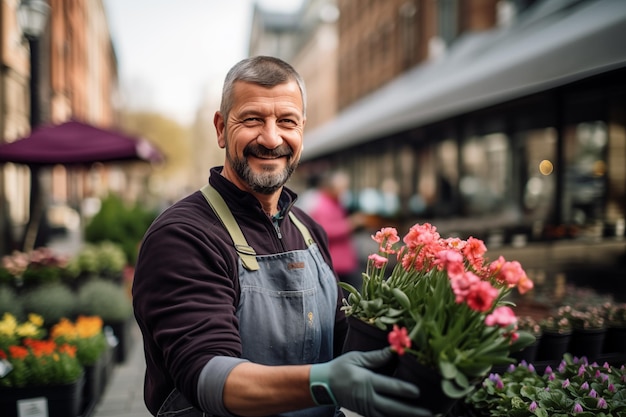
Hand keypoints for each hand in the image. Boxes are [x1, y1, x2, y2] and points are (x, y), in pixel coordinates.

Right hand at [309, 348, 431, 416]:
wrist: (324, 385)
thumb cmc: (340, 369)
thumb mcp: (356, 358)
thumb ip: (376, 357)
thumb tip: (394, 350)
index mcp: (366, 382)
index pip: (389, 387)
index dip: (405, 390)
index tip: (418, 392)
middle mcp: (368, 398)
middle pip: (394, 408)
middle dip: (412, 411)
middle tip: (429, 413)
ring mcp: (367, 408)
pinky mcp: (366, 413)